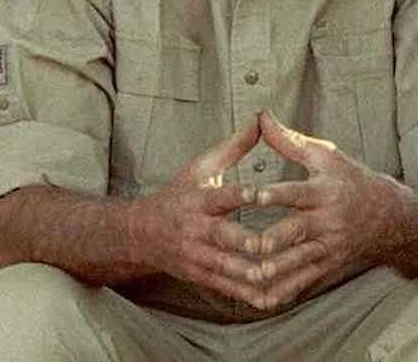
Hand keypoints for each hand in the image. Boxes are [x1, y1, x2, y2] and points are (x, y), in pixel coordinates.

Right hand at [127, 118, 267, 307]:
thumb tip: (260, 119)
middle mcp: (197, 230)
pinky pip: (226, 288)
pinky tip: (272, 299)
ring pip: (226, 268)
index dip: (240, 195)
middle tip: (271, 245)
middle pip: (223, 237)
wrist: (140, 233)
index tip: (261, 194)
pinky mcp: (200, 275)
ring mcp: (197, 256)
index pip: (221, 196)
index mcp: (199, 200)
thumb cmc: (178, 194)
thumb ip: (234, 147)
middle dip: (247, 243)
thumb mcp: (201, 167)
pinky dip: (248, 296)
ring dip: (251, 274)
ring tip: (276, 277)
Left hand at [249, 111, 408, 309]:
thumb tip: (261, 116)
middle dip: (272, 240)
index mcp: (325, 191)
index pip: (298, 191)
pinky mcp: (328, 265)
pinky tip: (263, 300)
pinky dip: (284, 291)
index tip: (254, 194)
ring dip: (275, 271)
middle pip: (297, 232)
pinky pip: (305, 281)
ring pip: (299, 262)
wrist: (389, 215)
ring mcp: (329, 246)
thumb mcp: (325, 155)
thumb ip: (289, 140)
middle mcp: (328, 221)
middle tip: (247, 245)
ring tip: (250, 276)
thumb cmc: (350, 178)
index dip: (276, 193)